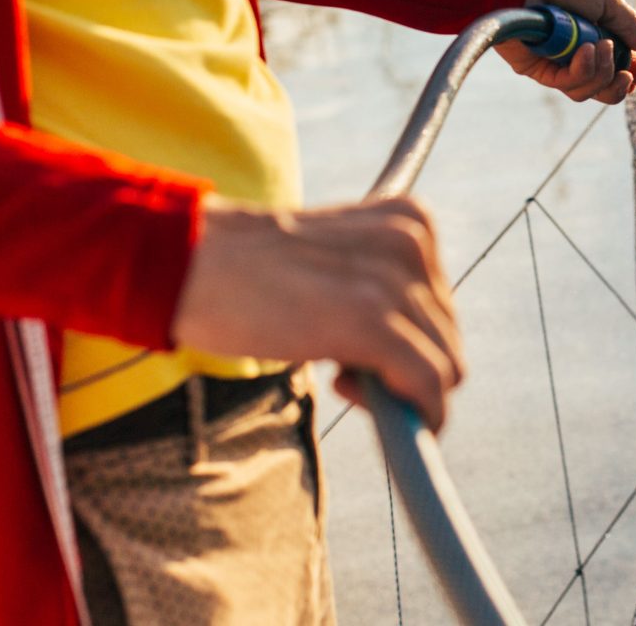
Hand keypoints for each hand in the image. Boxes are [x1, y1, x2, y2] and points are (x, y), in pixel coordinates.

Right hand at [172, 194, 463, 431]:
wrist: (187, 260)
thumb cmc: (250, 270)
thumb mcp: (335, 264)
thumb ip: (381, 293)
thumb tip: (424, 367)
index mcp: (411, 221)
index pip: (442, 305)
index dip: (408, 340)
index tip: (360, 350)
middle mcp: (413, 243)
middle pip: (447, 338)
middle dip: (405, 367)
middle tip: (342, 370)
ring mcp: (394, 282)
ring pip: (444, 368)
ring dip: (397, 391)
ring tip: (338, 374)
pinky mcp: (372, 322)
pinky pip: (428, 387)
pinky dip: (414, 414)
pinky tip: (349, 391)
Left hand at [500, 0, 635, 104]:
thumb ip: (628, 25)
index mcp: (589, 35)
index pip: (609, 68)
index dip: (624, 77)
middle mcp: (570, 53)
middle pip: (599, 89)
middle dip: (617, 86)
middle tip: (625, 73)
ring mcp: (552, 62)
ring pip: (584, 91)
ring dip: (601, 72)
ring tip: (601, 45)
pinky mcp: (534, 67)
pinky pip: (566, 83)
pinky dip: (582, 70)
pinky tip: (586, 50)